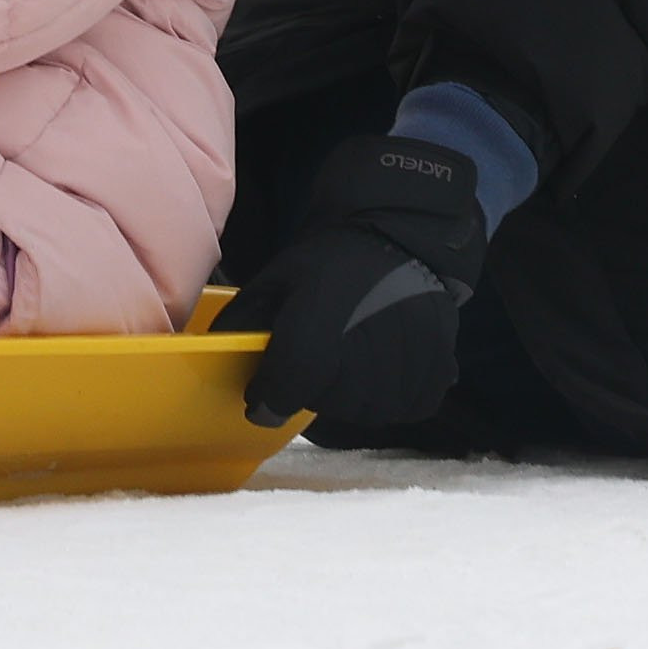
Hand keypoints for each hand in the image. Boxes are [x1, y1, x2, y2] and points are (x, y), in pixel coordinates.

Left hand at [229, 132, 489, 429]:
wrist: (395, 237)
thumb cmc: (326, 262)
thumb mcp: (273, 281)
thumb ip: (241, 322)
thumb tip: (211, 360)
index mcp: (317, 326)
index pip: (285, 389)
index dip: (267, 398)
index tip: (261, 397)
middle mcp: (364, 351)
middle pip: (323, 402)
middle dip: (308, 387)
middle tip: (314, 356)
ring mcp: (406, 364)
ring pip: (364, 410)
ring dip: (348, 395)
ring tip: (347, 359)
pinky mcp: (436, 371)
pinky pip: (406, 408)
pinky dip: (390, 396)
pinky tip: (380, 368)